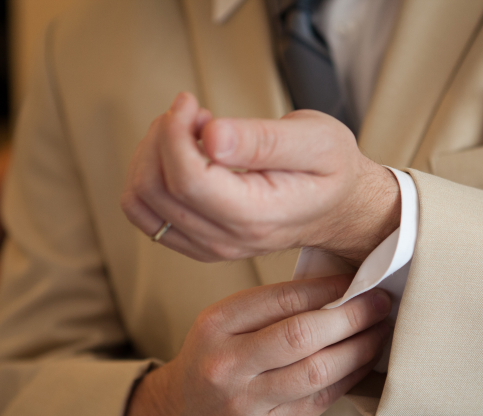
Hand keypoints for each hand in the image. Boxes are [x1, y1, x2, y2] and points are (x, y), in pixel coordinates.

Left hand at [121, 92, 400, 264]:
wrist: (340, 208)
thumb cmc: (332, 170)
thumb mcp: (316, 141)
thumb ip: (263, 140)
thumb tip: (210, 136)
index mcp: (257, 216)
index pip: (189, 179)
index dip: (174, 132)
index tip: (189, 101)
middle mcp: (228, 240)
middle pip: (157, 189)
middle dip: (161, 137)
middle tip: (192, 111)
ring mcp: (209, 246)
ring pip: (142, 202)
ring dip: (151, 156)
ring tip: (188, 132)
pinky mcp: (196, 242)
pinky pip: (147, 214)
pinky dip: (151, 176)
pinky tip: (182, 154)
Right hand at [121, 275, 391, 415]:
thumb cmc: (212, 363)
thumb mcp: (223, 325)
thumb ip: (271, 308)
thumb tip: (340, 287)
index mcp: (215, 327)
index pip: (282, 298)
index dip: (329, 288)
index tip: (358, 280)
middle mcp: (226, 367)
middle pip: (302, 336)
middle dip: (352, 316)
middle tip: (381, 304)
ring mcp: (245, 407)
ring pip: (318, 373)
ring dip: (359, 349)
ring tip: (379, 333)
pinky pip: (319, 403)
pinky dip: (348, 379)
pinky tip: (362, 363)